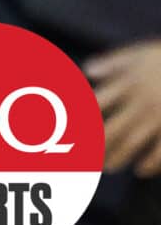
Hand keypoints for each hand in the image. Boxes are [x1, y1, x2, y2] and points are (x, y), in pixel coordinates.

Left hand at [88, 41, 160, 176]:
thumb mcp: (139, 54)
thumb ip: (113, 63)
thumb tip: (88, 70)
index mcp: (128, 83)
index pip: (98, 104)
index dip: (83, 118)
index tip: (71, 130)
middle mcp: (141, 102)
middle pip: (113, 128)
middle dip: (98, 146)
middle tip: (86, 160)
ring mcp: (159, 117)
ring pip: (134, 141)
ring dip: (119, 156)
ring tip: (108, 168)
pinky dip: (151, 161)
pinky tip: (140, 170)